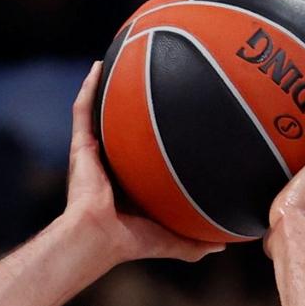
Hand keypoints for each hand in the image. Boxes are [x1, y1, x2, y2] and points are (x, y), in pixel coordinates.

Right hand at [57, 61, 222, 265]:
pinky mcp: (81, 148)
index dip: (153, 136)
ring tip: (118, 60)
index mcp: (128, 184)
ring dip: (105, 88)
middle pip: (121, 128)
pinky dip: (88, 88)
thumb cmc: (130, 242)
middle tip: (149, 79)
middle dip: (129, 106)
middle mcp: (110, 165)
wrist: (99, 237)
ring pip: (99, 113)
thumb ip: (195, 242)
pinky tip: (98, 66)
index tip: (173, 116)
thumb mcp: (171, 239)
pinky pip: (83, 111)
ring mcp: (93, 154)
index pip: (141, 155)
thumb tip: (223, 245)